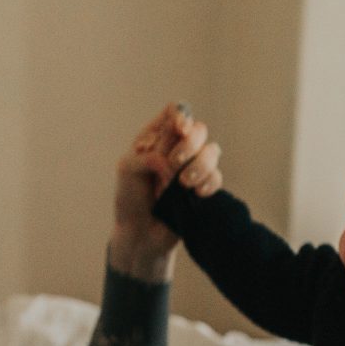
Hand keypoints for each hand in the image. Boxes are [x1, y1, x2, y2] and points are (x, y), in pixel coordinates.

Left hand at [116, 103, 221, 245]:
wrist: (140, 233)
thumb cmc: (129, 198)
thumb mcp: (128, 169)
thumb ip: (148, 154)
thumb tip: (174, 160)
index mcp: (156, 137)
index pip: (176, 112)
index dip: (181, 115)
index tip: (179, 129)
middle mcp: (177, 148)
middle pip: (198, 129)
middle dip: (189, 144)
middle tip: (173, 164)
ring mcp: (193, 168)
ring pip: (212, 151)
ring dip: (199, 165)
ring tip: (183, 185)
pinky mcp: (204, 187)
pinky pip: (217, 177)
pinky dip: (209, 182)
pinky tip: (197, 194)